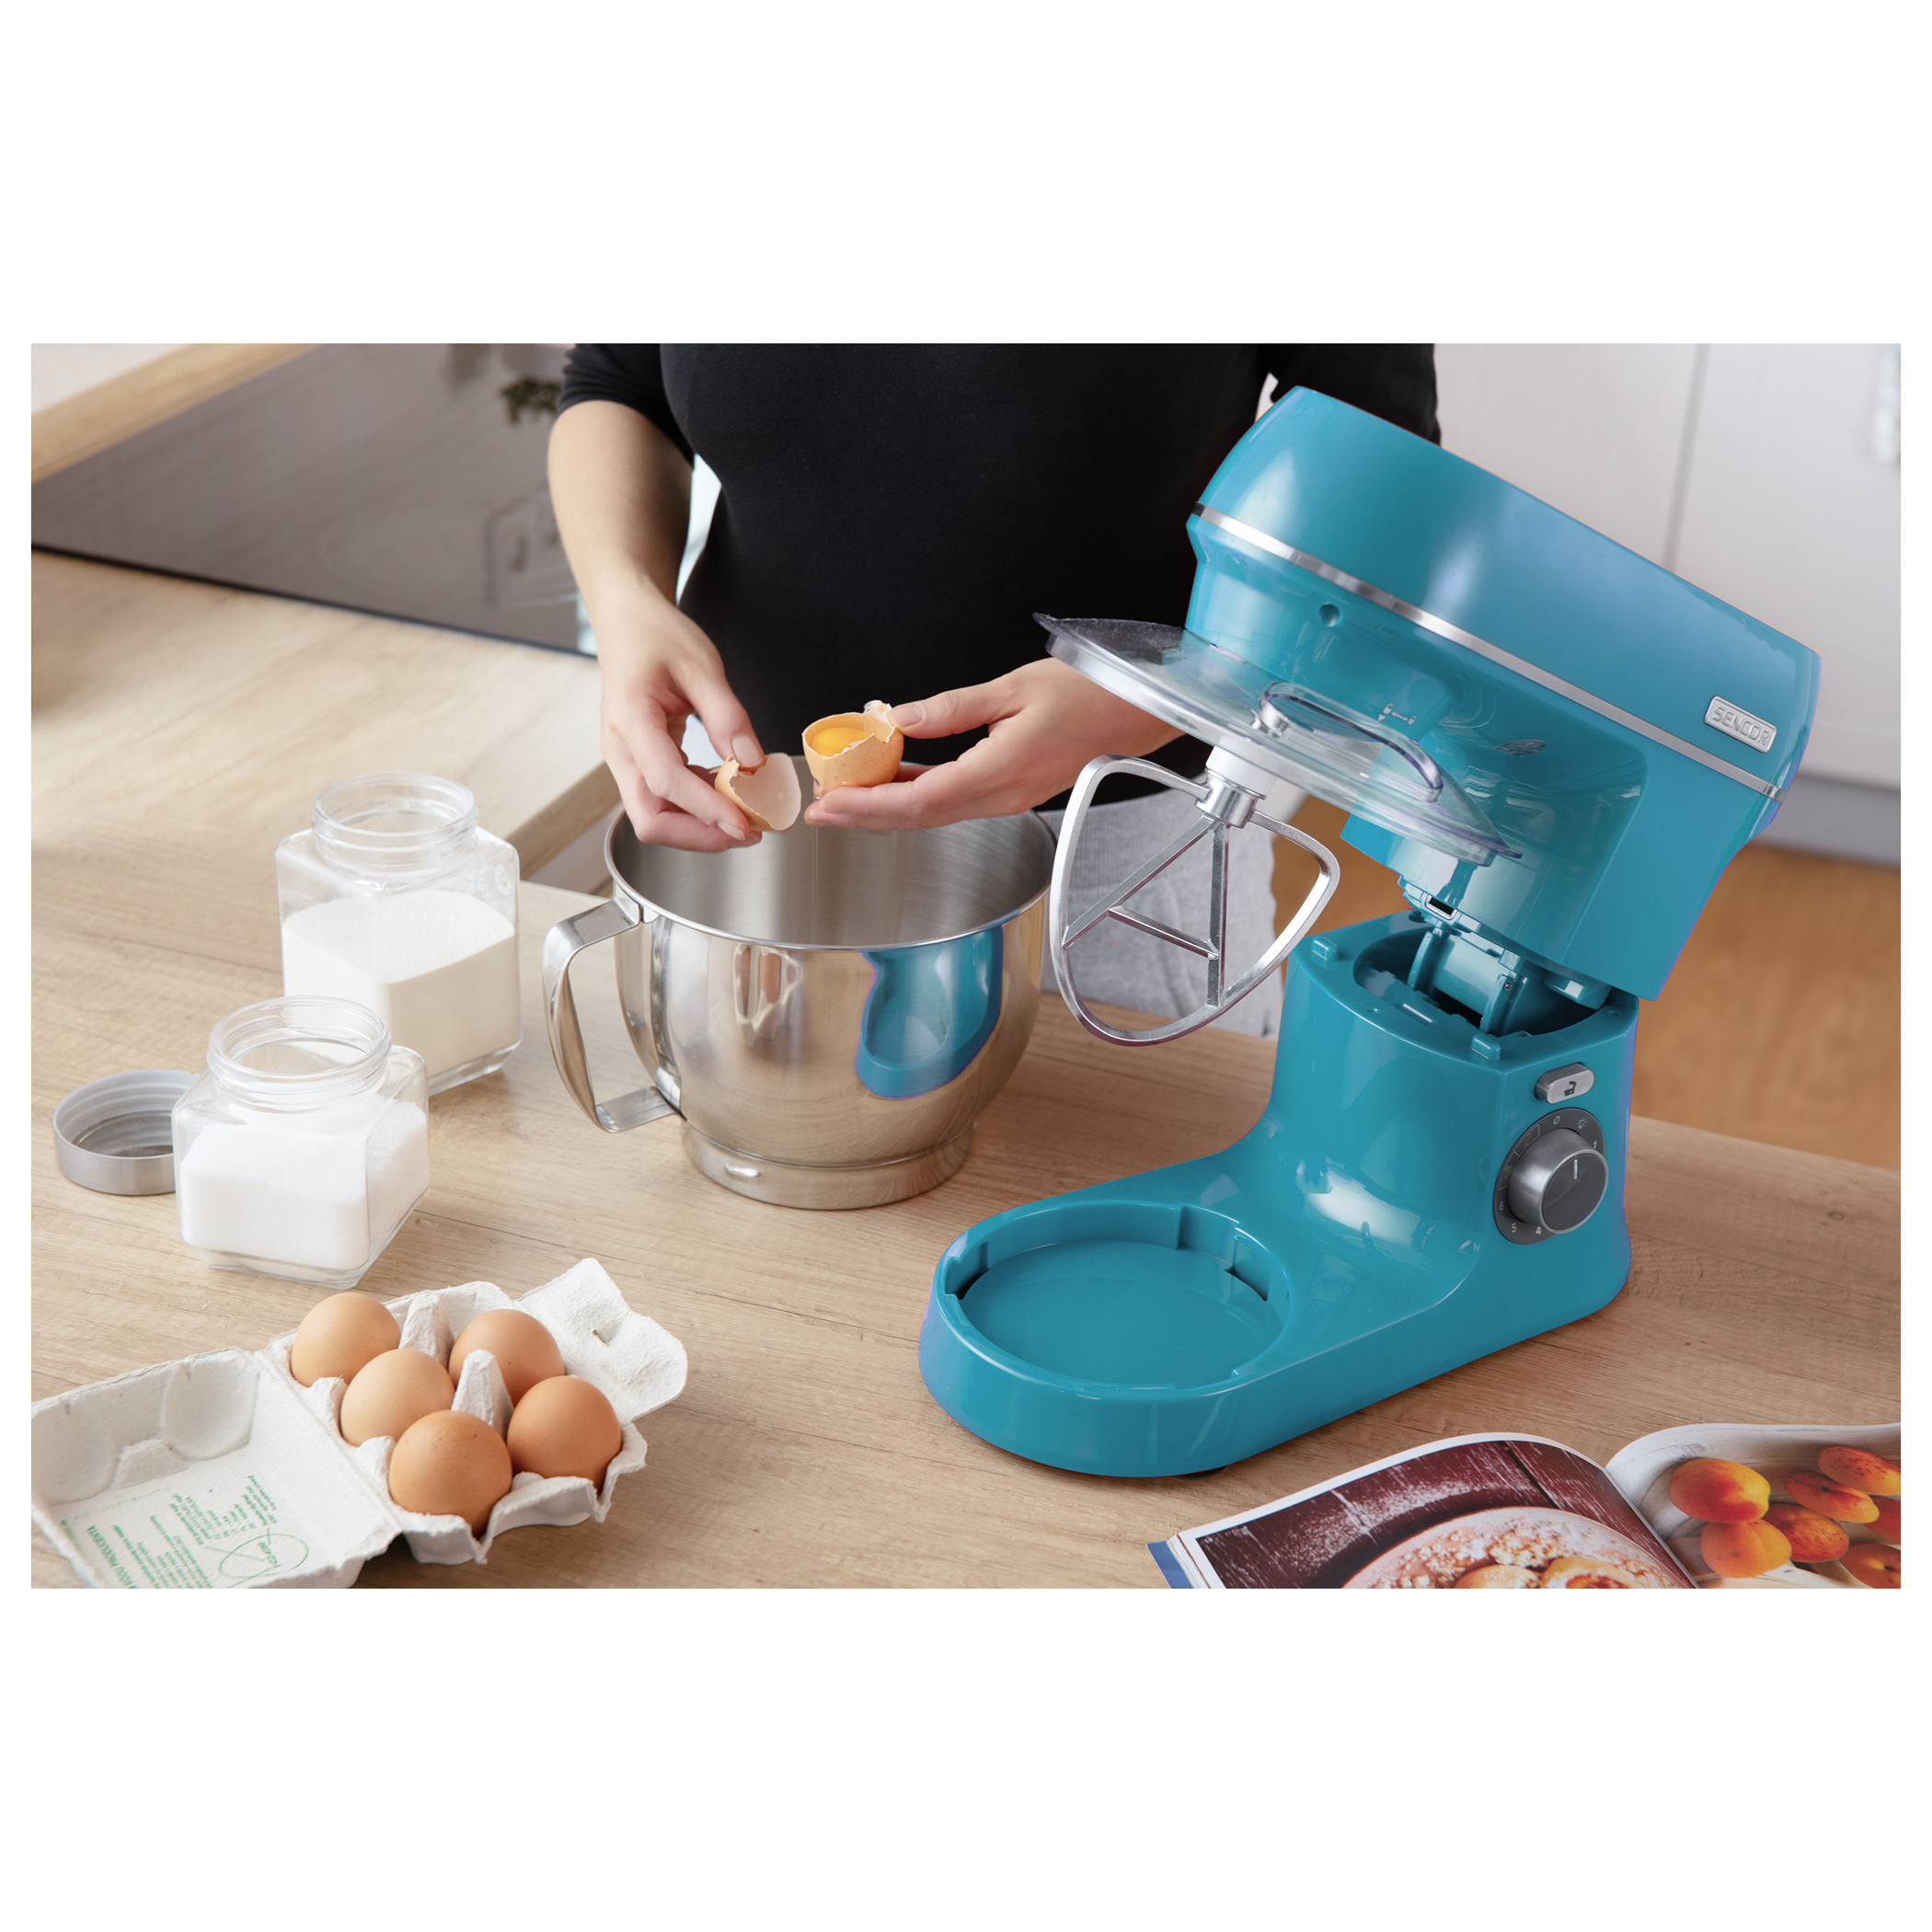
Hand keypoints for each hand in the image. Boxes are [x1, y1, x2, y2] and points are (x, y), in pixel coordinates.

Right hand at [596, 591, 768, 850]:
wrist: (627, 624)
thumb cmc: (658, 636)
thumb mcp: (702, 666)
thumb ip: (728, 716)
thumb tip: (753, 763)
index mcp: (631, 719)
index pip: (665, 782)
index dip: (706, 810)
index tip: (745, 826)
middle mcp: (620, 748)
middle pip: (649, 818)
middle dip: (699, 835)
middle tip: (749, 831)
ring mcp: (625, 760)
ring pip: (655, 816)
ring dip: (700, 826)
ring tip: (748, 816)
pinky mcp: (638, 763)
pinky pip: (664, 799)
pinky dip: (697, 806)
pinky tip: (729, 794)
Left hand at [800, 658, 1179, 831]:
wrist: (1135, 711)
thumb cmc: (1088, 695)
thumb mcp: (1012, 688)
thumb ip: (950, 709)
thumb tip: (897, 719)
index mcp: (1001, 771)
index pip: (919, 801)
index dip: (868, 806)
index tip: (830, 803)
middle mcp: (1003, 796)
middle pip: (919, 819)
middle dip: (865, 816)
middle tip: (821, 809)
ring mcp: (1008, 799)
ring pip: (934, 814)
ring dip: (886, 807)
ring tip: (845, 795)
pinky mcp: (1011, 791)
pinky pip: (953, 801)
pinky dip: (916, 794)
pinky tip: (892, 780)